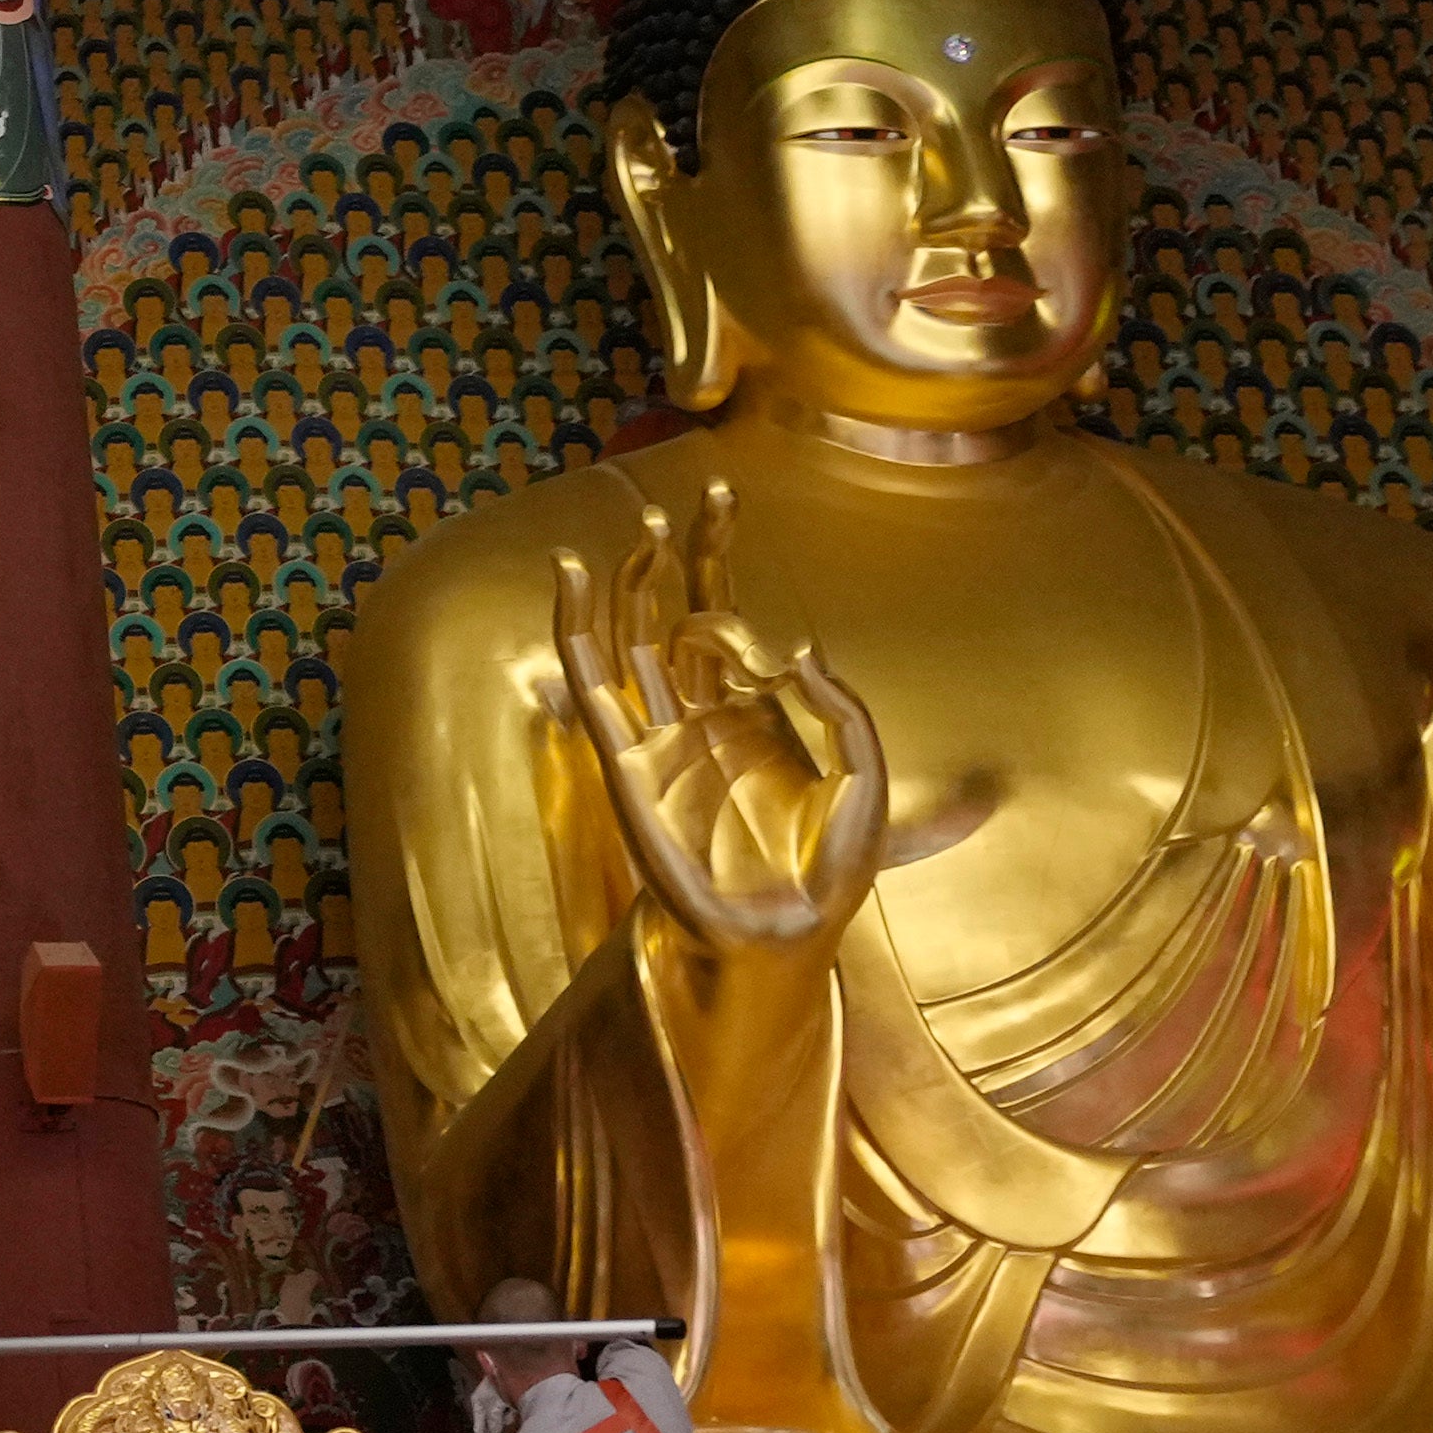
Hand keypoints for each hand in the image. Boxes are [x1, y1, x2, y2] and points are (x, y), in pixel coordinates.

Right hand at [551, 491, 881, 963]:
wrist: (782, 937)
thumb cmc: (827, 873)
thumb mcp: (864, 780)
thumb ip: (843, 712)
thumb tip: (802, 648)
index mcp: (752, 714)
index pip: (724, 617)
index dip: (717, 556)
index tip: (722, 495)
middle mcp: (698, 716)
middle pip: (672, 615)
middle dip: (672, 558)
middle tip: (676, 501)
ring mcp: (658, 736)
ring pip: (627, 638)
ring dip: (626, 582)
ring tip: (636, 528)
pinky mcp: (624, 760)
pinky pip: (590, 681)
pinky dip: (574, 625)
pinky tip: (568, 578)